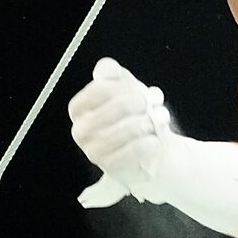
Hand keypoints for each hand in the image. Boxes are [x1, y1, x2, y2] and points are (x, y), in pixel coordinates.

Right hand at [69, 57, 174, 207]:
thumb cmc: (133, 114)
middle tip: (151, 103)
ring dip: (146, 123)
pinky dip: (146, 144)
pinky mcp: (110, 168)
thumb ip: (114, 74)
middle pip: (115, 107)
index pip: (100, 89)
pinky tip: (154, 139)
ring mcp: (94, 151)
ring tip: (157, 120)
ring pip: (123, 131)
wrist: (150, 144)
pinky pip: (130, 153)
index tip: (137, 89)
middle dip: (140, 102)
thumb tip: (107, 68)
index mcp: (80, 108)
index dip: (124, 86)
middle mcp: (81, 130)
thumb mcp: (125, 87)